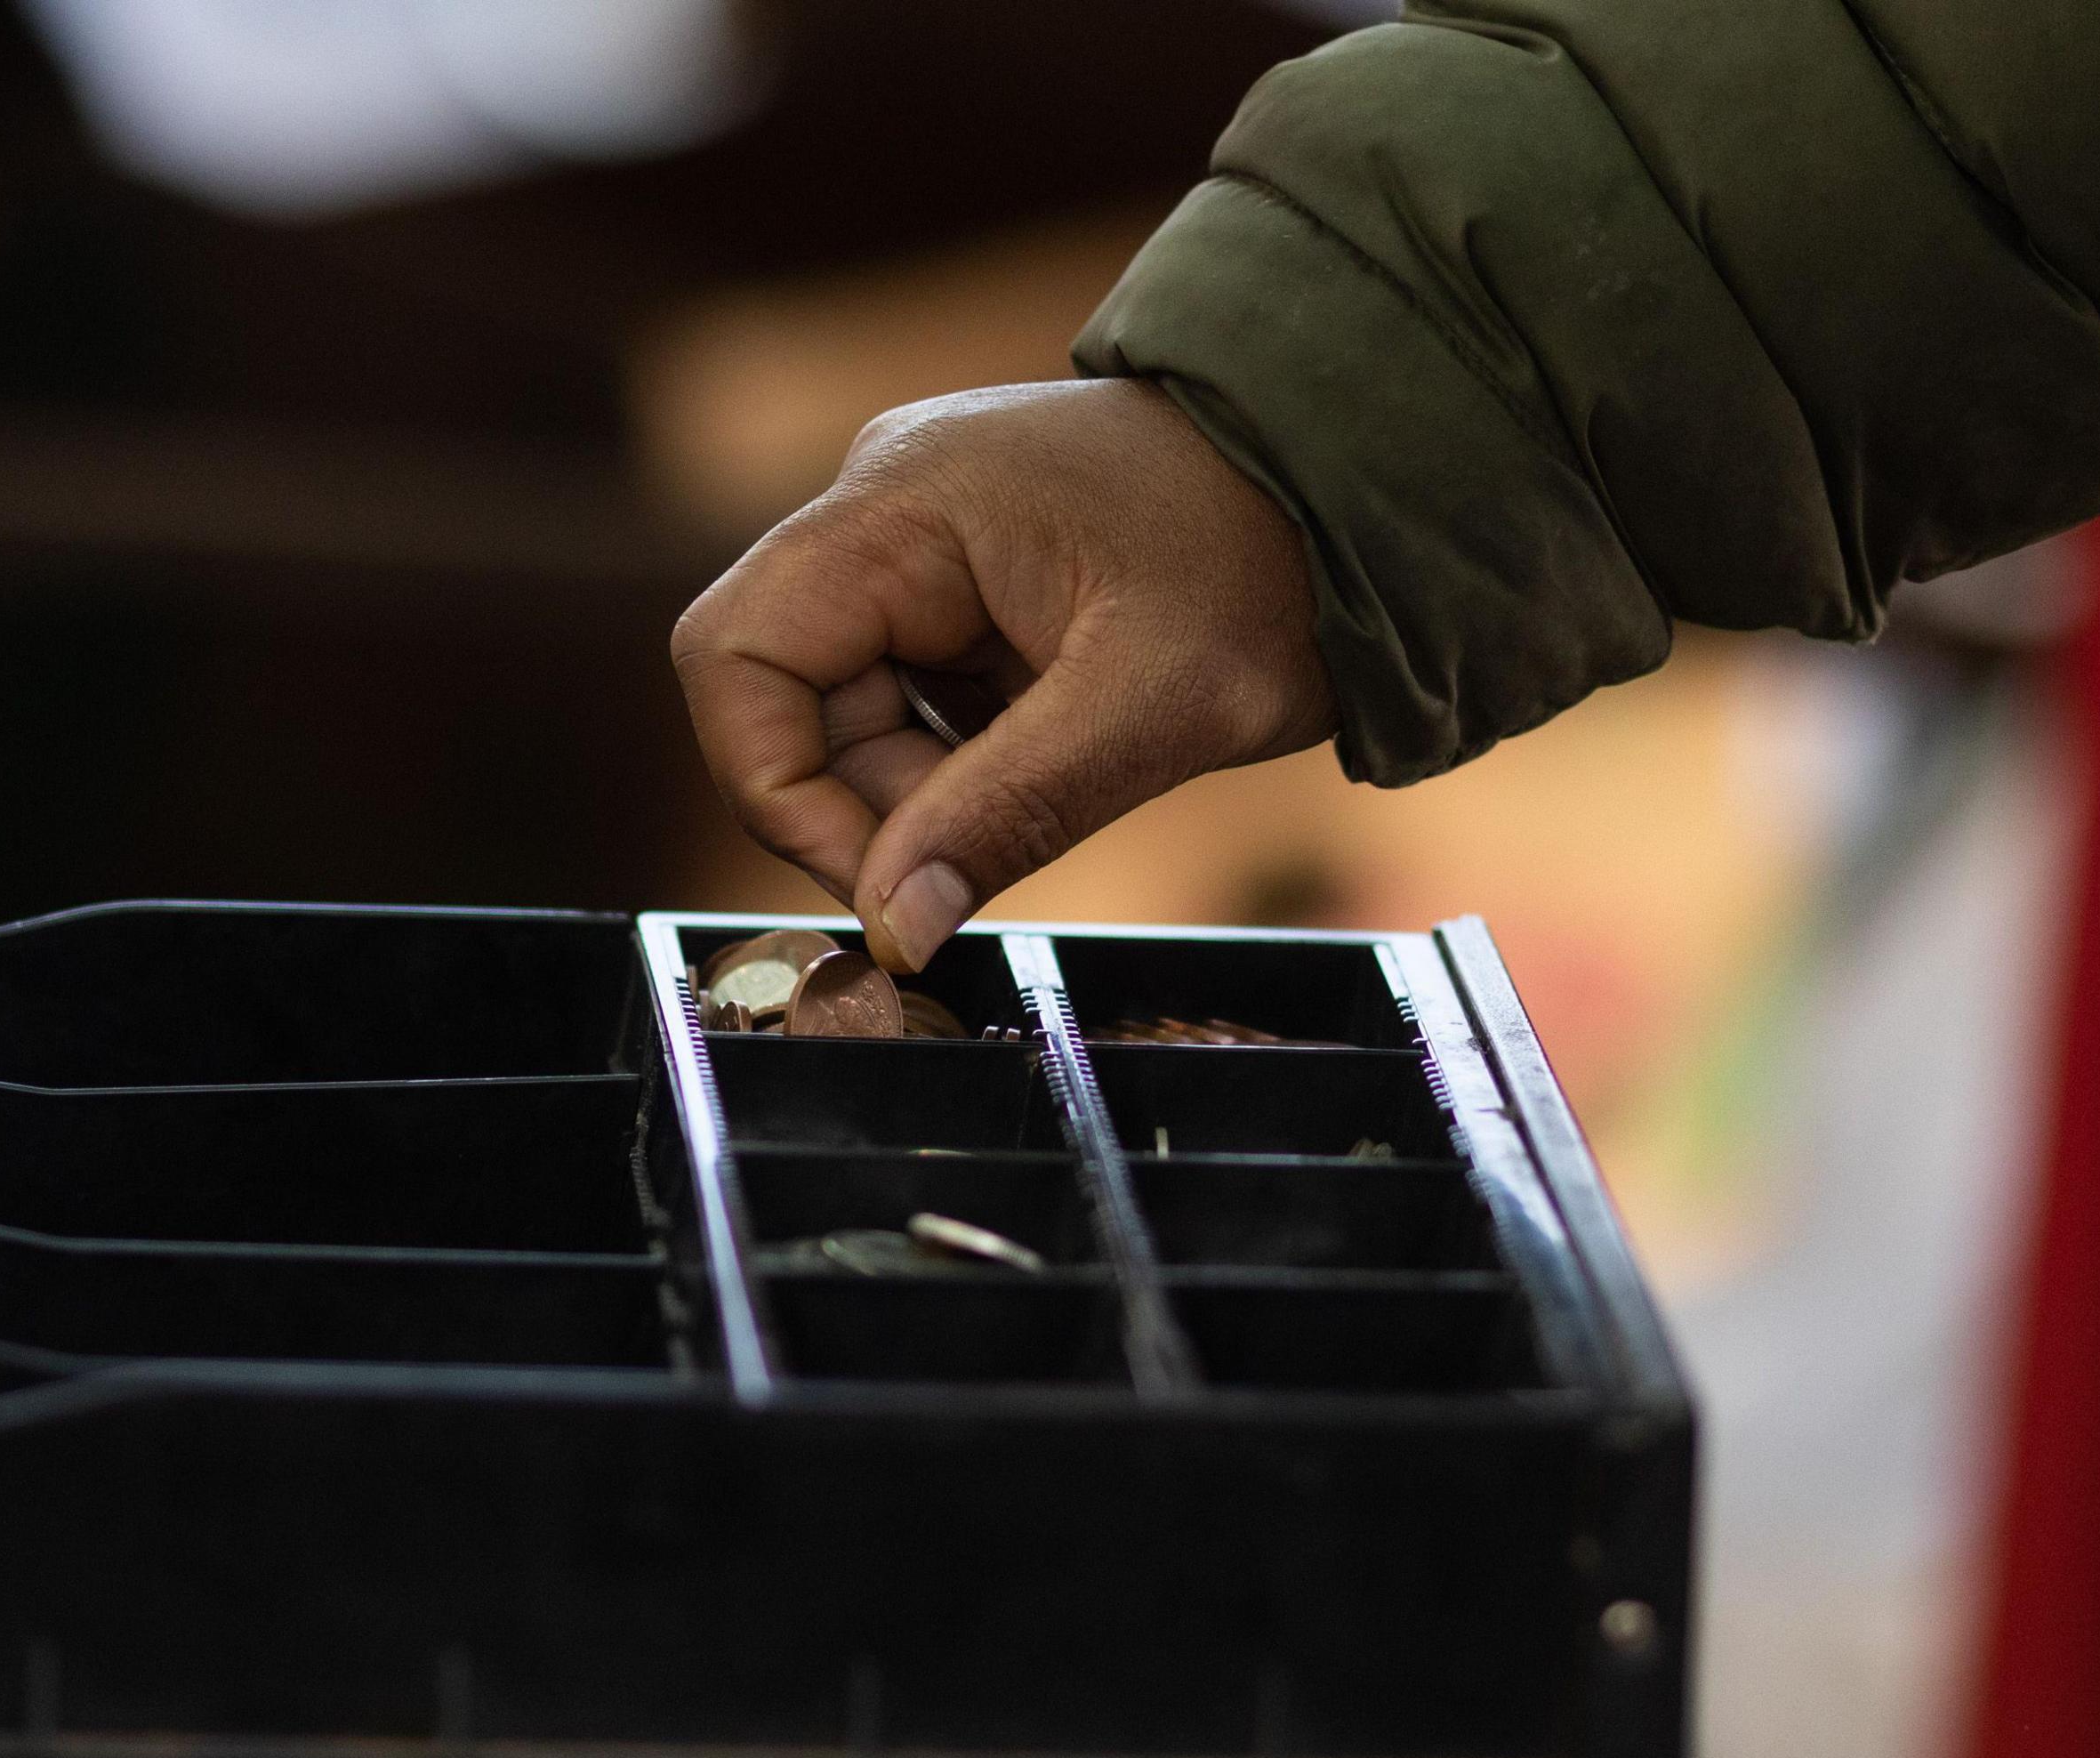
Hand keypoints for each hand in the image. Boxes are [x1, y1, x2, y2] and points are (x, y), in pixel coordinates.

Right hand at [670, 378, 1330, 970]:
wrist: (1367, 484)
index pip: (733, 657)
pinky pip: (902, 695)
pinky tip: (1052, 747)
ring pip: (841, 710)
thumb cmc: (1277, 563)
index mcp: (902, 503)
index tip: (883, 878)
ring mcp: (914, 537)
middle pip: (781, 696)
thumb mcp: (1157, 707)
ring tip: (1054, 778)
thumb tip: (893, 930)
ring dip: (920, 788)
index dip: (775, 788)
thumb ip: (1010, 814)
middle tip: (986, 845)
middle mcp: (882, 504)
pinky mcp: (953, 577)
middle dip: (866, 802)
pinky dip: (957, 758)